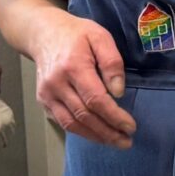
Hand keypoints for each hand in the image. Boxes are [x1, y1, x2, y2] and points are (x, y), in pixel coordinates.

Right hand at [26, 10, 135, 148]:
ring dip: (95, 136)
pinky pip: (63, 121)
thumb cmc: (76, 34)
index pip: (95, 99)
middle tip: (127, 141)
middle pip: (84, 116)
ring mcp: (47, 94)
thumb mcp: (100, 37)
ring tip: (115, 141)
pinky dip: (81, 131)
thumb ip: (112, 62)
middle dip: (107, 132)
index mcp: (73, 66)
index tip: (131, 127)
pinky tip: (97, 134)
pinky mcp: (43, 101)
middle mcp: (57, 83)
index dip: (114, 116)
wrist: (43, 33)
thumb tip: (118, 92)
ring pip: (72, 123)